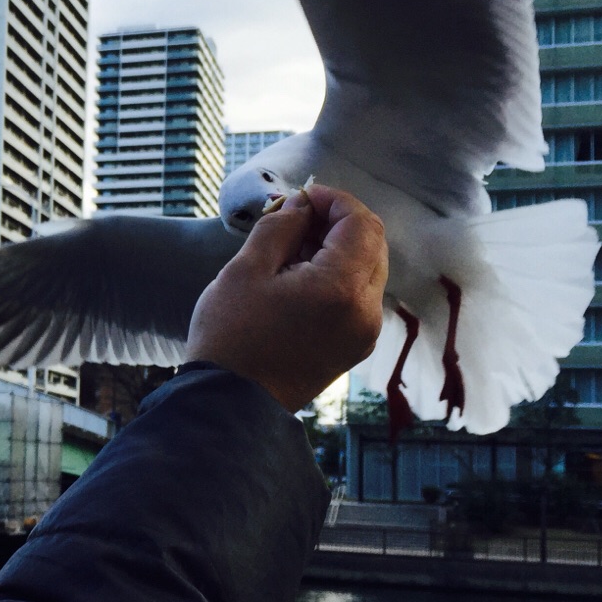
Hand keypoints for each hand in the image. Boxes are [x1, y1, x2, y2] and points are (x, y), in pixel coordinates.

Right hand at [185, 185, 386, 410]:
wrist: (229, 404)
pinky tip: (301, 277)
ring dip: (339, 248)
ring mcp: (364, 332)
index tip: (301, 196)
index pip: (360, 223)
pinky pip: (359, 296)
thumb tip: (301, 206)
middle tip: (296, 218)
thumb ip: (280, 227)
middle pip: (372, 243)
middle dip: (338, 221)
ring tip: (293, 249)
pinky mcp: (354, 346)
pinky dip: (339, 276)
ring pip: (369, 269)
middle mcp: (365, 311)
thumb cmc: (230, 337)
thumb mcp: (245, 270)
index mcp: (341, 288)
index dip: (333, 199)